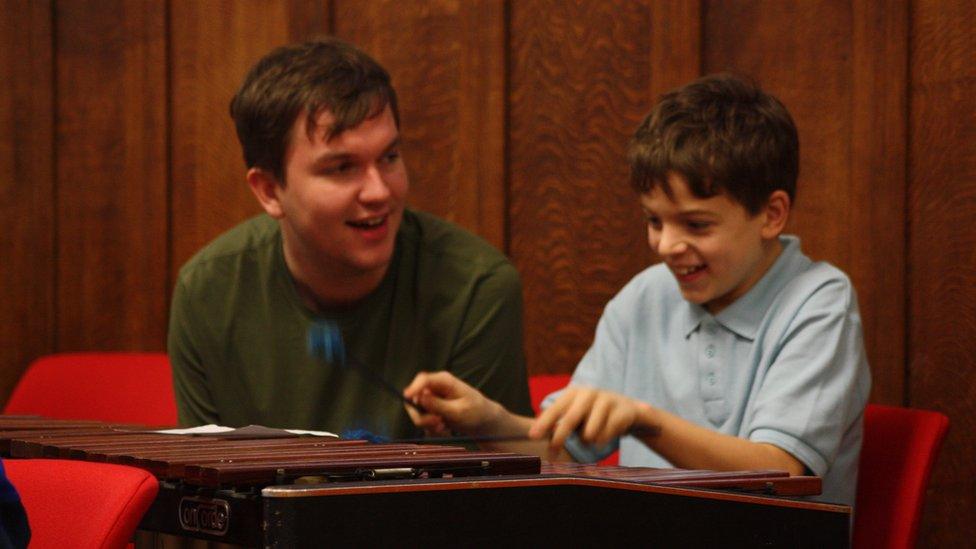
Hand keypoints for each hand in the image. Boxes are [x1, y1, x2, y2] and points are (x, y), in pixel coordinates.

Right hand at [402, 371, 502, 435]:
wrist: (482, 422)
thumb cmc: (475, 412)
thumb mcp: (459, 410)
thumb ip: (438, 405)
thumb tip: (420, 397)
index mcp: (444, 381)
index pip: (423, 379)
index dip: (413, 387)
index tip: (407, 397)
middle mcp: (435, 389)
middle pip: (415, 399)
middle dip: (423, 415)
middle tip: (437, 424)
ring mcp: (431, 400)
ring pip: (417, 413)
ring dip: (428, 425)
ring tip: (444, 429)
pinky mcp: (430, 411)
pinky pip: (422, 421)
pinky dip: (431, 429)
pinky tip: (444, 431)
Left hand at [529, 385, 650, 449]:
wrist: (629, 410)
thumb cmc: (594, 414)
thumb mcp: (577, 414)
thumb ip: (559, 424)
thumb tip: (536, 437)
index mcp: (574, 392)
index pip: (556, 408)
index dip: (544, 423)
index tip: (532, 437)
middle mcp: (589, 393)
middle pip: (571, 418)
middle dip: (560, 437)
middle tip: (552, 453)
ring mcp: (607, 400)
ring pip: (589, 432)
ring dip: (587, 441)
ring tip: (591, 437)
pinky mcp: (622, 412)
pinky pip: (605, 436)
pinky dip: (601, 441)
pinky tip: (605, 436)